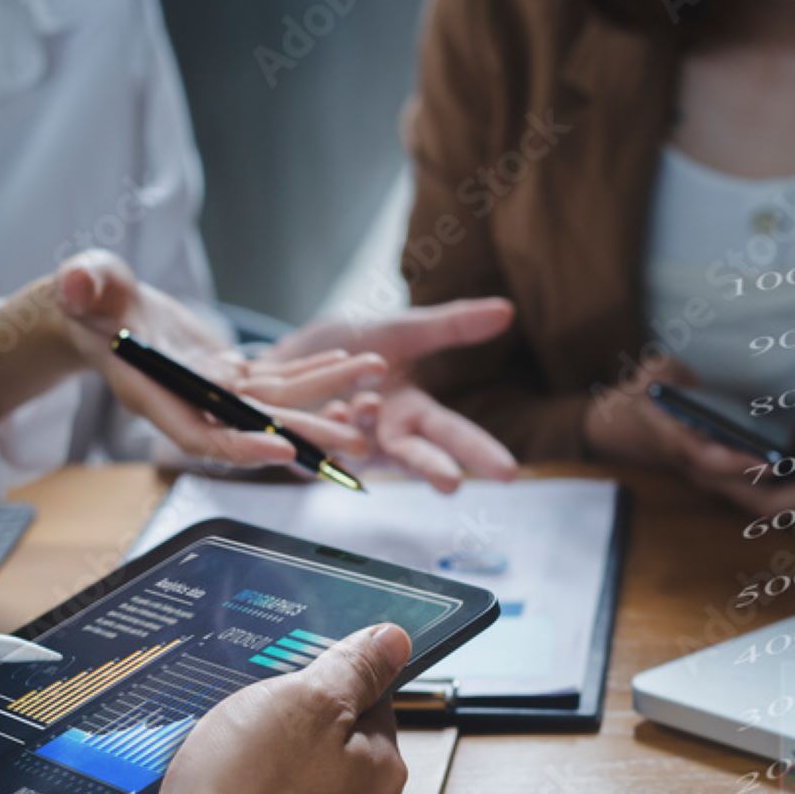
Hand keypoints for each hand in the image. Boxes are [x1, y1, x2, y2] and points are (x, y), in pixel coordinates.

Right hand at [52, 252, 381, 468]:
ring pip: (277, 402)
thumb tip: (78, 281)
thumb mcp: (82, 285)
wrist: (102, 311)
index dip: (238, 444)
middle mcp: (192, 401)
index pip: (199, 432)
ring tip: (373, 391)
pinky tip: (349, 363)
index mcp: (154, 393)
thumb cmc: (88, 299)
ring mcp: (215, 390)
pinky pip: (279, 379)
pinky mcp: (230, 374)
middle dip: (307, 434)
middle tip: (358, 442)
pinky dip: (313, 371)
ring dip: (327, 397)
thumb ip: (82, 284)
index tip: (280, 449)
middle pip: (255, 426)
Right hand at [147, 624, 411, 793]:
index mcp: (380, 771)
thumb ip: (353, 669)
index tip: (296, 668)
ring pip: (290, 777)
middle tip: (250, 707)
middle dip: (289, 719)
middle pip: (328, 741)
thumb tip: (394, 641)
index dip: (331, 677)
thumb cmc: (251, 793)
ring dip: (258, 757)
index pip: (371, 702)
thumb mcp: (307, 701)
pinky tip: (211, 784)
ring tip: (222, 746)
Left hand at [239, 300, 519, 491]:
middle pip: (415, 457)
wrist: (285, 358)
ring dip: (366, 430)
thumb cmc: (348, 349)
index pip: (454, 435)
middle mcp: (383, 437)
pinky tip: (327, 406)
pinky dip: (323, 424)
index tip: (509, 472)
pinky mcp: (305, 444)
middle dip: (433, 469)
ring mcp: (344, 443)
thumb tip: (508, 310)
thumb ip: (450, 326)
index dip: (481, 453)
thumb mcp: (401, 331)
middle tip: (453, 483)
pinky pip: (316, 442)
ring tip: (367, 404)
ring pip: (362, 451)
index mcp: (412, 413)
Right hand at [581, 355, 794, 513]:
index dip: (740, 465)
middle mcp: (713, 476)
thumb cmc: (644, 399)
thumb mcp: (647, 378)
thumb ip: (662, 376)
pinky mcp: (746, 480)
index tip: (772, 459)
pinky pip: (786, 492)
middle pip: (766, 500)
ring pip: (782, 503)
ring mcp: (731, 483)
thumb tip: (672, 373)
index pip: (714, 463)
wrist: (628, 431)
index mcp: (687, 449)